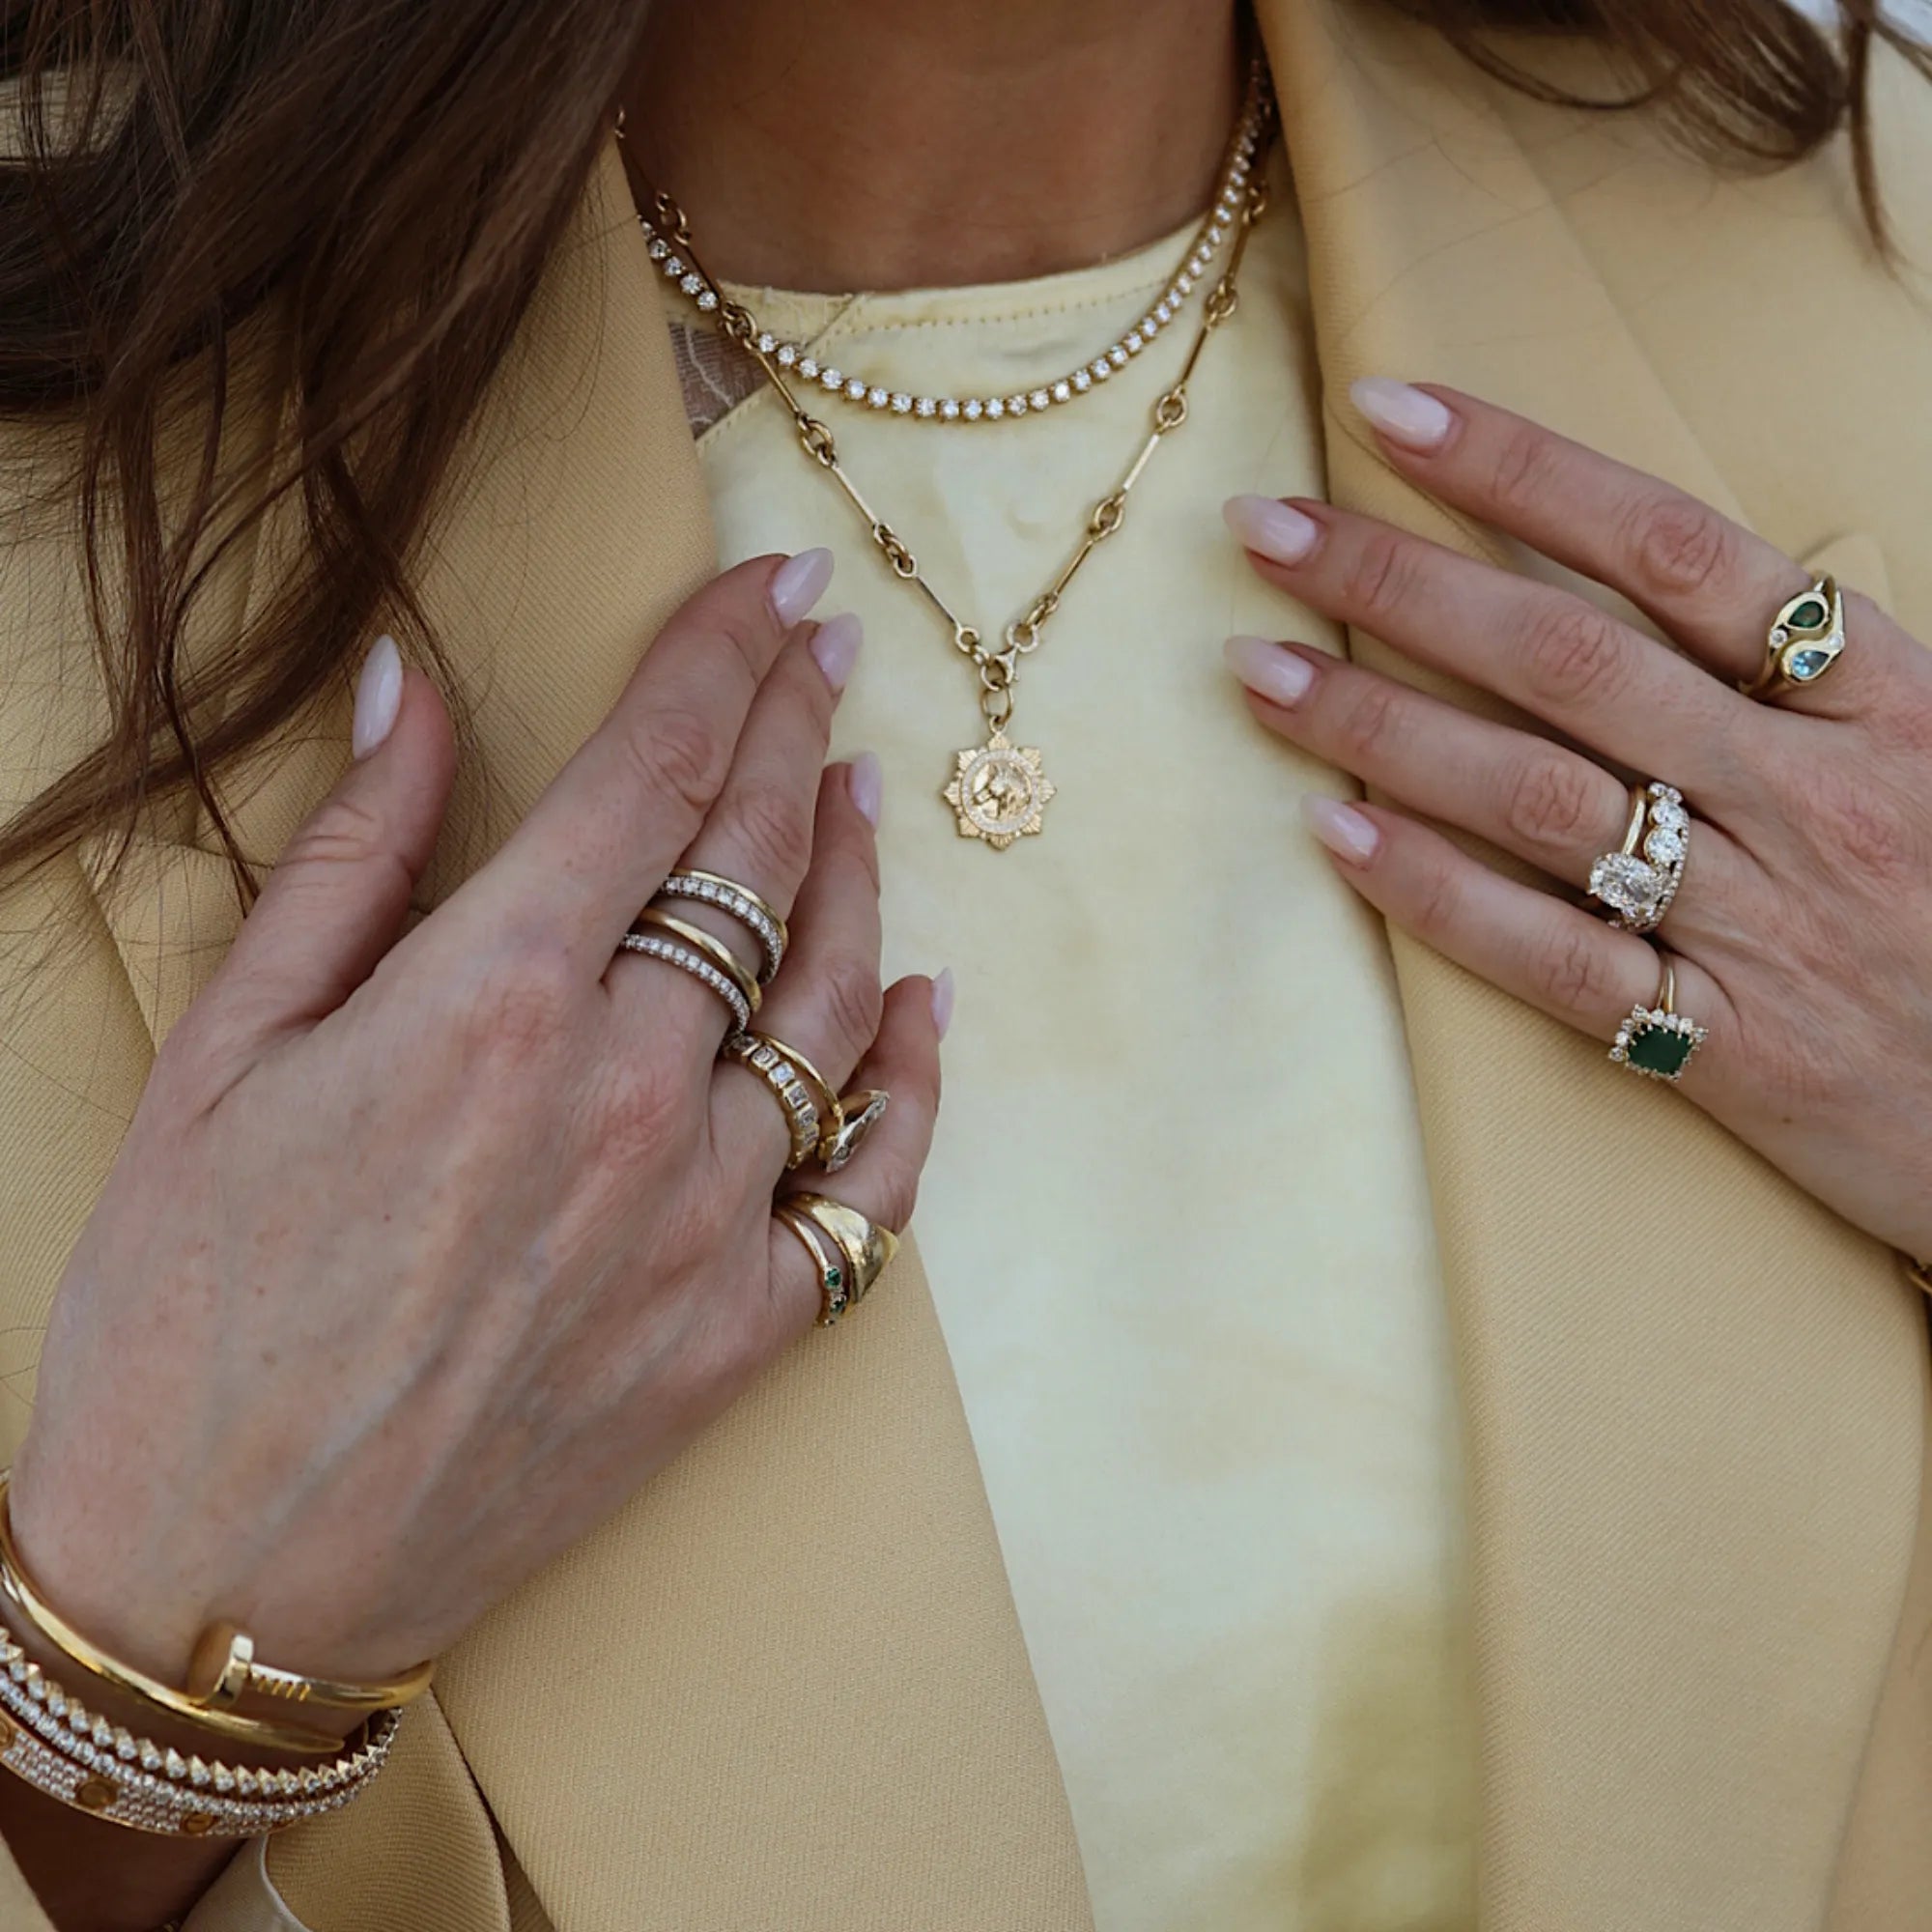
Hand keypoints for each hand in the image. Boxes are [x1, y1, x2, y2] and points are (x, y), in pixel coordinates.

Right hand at [9, 552, 943, 1687]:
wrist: (217, 1578)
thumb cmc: (188, 1312)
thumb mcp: (229, 1053)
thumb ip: (350, 856)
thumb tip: (408, 687)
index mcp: (490, 998)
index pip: (652, 772)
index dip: (724, 658)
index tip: (775, 586)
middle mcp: (623, 1092)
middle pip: (753, 862)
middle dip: (794, 728)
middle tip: (824, 652)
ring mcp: (699, 1218)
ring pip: (830, 1003)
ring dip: (856, 877)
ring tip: (859, 787)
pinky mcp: (738, 1333)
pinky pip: (872, 1187)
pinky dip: (908, 1084)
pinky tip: (919, 1005)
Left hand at [1222, 381, 1931, 1267]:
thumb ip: (1818, 674)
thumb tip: (1658, 576)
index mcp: (1885, 695)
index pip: (1676, 548)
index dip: (1526, 470)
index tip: (1393, 411)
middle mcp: (1812, 793)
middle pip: (1568, 658)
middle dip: (1399, 582)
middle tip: (1264, 531)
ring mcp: (1762, 922)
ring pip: (1536, 797)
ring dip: (1380, 725)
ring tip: (1257, 672)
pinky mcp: (1723, 1046)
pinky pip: (1553, 960)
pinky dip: (1437, 894)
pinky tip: (1336, 836)